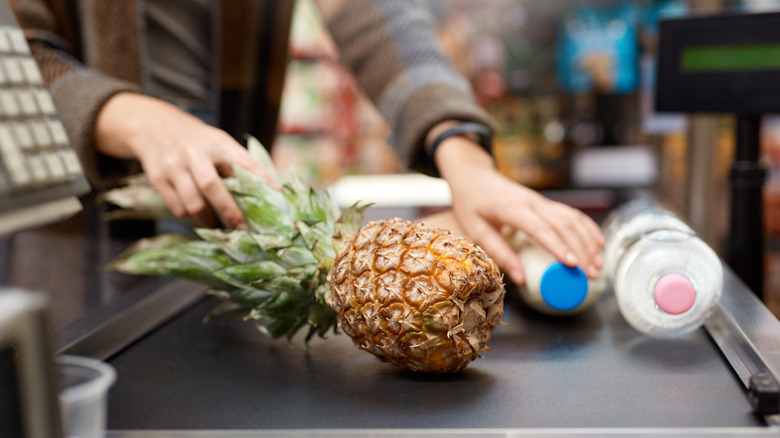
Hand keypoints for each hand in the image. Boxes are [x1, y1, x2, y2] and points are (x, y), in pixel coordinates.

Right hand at [95, 92, 278, 228]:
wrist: (152, 125)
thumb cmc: (197, 140)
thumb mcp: (218, 142)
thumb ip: (237, 164)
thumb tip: (267, 192)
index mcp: (217, 142)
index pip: (244, 162)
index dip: (262, 181)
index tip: (277, 198)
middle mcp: (194, 153)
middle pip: (212, 186)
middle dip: (230, 211)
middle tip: (244, 229)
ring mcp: (173, 166)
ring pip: (193, 203)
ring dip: (209, 220)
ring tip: (220, 227)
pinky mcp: (158, 178)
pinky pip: (177, 207)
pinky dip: (190, 217)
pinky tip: (199, 218)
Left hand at [433, 134, 603, 285]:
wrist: (475, 177)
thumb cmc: (472, 204)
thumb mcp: (476, 230)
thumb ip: (499, 253)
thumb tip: (521, 279)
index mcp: (512, 208)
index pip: (540, 228)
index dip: (558, 246)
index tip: (573, 264)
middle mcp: (532, 202)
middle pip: (563, 226)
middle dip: (581, 251)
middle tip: (590, 275)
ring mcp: (542, 201)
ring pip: (572, 219)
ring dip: (589, 241)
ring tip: (598, 265)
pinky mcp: (546, 203)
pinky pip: (572, 214)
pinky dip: (587, 228)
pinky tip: (598, 243)